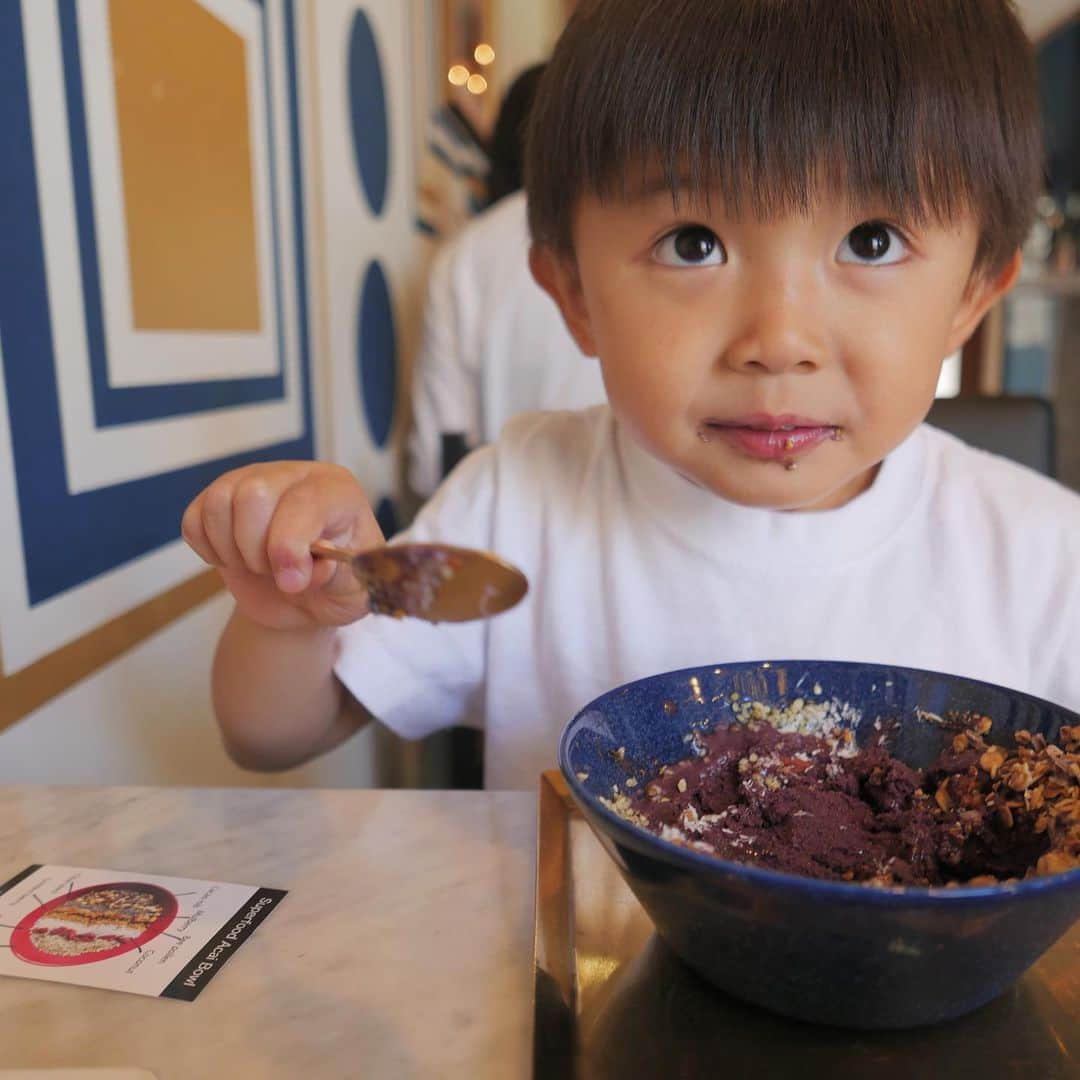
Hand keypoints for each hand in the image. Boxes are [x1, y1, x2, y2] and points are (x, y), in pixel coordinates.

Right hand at [181, 462, 382, 629]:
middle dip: (258, 549)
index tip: (292, 582)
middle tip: (277, 572)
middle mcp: (294, 476)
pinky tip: (235, 558)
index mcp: (337, 491)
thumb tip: (304, 569)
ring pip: (219, 502)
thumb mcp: (355, 590)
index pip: (304, 502)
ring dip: (232, 549)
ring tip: (257, 565)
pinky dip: (208, 548)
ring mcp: (253, 481)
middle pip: (252, 495)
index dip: (289, 547)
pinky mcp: (220, 498)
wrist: (308, 598)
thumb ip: (338, 577)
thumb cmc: (337, 585)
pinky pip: (194, 518)